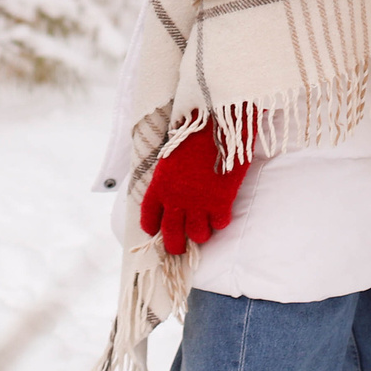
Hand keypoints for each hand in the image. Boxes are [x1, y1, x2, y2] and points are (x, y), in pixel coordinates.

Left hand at [139, 124, 249, 254]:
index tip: (155, 231)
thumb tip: (173, 189)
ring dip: (201, 234)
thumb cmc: (194, 132)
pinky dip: (220, 221)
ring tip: (204, 231)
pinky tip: (222, 214)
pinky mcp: (220, 201)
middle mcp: (175, 198)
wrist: (216, 122)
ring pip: (197, 234)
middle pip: (171, 234)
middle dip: (175, 244)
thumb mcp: (172, 155)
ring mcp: (198, 202)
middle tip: (180, 248)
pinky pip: (219, 223)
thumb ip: (170, 177)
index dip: (152, 226)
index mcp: (159, 184)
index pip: (149, 216)